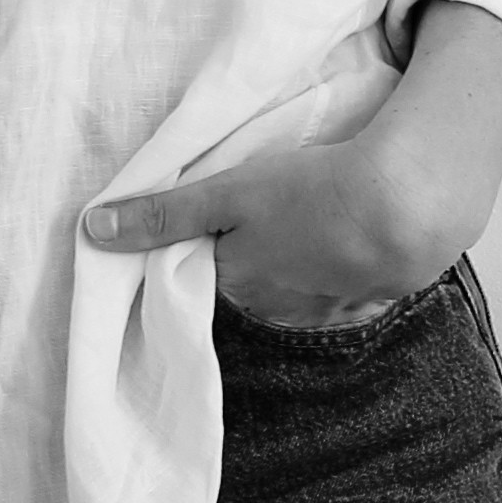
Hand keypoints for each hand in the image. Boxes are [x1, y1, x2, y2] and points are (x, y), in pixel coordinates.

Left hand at [81, 1, 501, 330]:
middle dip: (264, 257)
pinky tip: (362, 234)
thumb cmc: (312, 193)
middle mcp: (282, 310)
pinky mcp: (383, 295)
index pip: (212, 273)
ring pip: (309, 288)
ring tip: (323, 217)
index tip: (232, 217)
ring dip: (312, 263)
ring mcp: (337, 308)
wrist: (409, 203)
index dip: (217, 245)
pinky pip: (357, 288)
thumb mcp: (228, 192)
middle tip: (280, 209)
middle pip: (259, 285)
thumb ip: (164, 214)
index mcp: (241, 284)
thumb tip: (91, 232)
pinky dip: (355, 266)